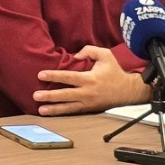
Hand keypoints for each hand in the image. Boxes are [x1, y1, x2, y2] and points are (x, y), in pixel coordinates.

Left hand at [32, 46, 149, 115]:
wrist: (128, 91)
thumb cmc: (115, 72)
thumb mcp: (105, 55)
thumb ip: (89, 50)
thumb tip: (75, 55)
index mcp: (90, 79)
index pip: (68, 77)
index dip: (54, 76)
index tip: (41, 75)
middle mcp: (87, 92)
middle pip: (65, 95)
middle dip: (50, 96)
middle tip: (36, 95)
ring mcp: (88, 103)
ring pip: (68, 107)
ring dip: (53, 109)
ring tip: (40, 110)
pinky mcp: (89, 109)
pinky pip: (73, 112)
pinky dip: (62, 113)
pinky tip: (52, 113)